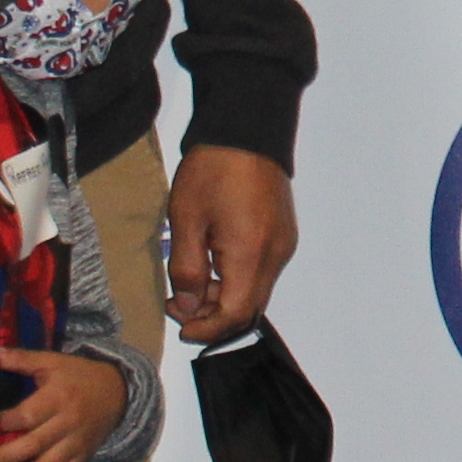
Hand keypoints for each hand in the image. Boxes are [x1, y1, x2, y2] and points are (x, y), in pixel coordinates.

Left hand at [0, 342, 127, 461]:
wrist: (119, 391)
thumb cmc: (79, 376)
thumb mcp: (54, 362)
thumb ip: (23, 359)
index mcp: (59, 398)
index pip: (28, 415)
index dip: (3, 423)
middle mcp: (67, 425)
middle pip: (33, 445)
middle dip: (3, 457)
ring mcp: (74, 446)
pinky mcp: (80, 460)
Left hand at [165, 145, 296, 340]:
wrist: (247, 131)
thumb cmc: (212, 171)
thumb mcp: (185, 220)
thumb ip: (187, 269)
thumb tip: (189, 307)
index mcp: (251, 253)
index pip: (235, 314)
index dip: (207, 330)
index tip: (181, 327)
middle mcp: (275, 254)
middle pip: (249, 308)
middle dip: (213, 316)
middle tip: (178, 302)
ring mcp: (283, 244)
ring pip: (256, 291)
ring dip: (224, 297)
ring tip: (191, 280)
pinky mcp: (283, 234)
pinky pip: (262, 272)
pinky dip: (237, 279)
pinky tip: (213, 262)